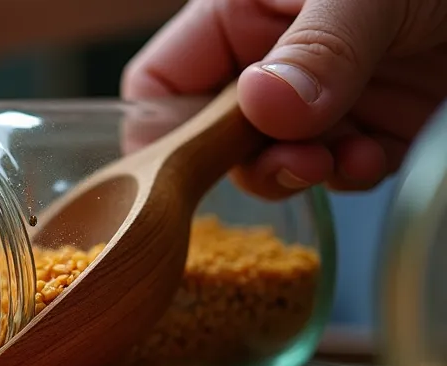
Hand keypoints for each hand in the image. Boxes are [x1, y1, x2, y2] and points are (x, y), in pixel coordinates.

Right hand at [123, 0, 446, 198]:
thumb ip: (317, 47)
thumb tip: (263, 107)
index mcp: (243, 10)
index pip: (162, 83)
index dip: (165, 130)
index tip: (190, 168)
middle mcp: (275, 54)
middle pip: (216, 133)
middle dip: (247, 159)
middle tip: (289, 164)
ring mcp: (326, 91)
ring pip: (277, 159)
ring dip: (301, 172)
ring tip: (336, 161)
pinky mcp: (378, 122)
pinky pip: (339, 168)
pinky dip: (350, 174)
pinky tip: (371, 158)